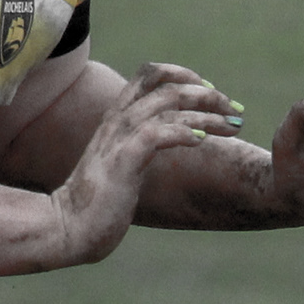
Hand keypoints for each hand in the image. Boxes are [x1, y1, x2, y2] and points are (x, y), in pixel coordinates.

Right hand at [46, 60, 244, 267]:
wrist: (67, 228)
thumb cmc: (99, 204)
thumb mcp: (123, 164)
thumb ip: (141, 147)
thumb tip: (168, 143)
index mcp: (118, 118)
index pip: (151, 74)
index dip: (185, 76)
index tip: (213, 94)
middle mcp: (118, 121)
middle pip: (166, 83)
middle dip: (207, 92)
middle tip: (236, 109)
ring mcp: (119, 139)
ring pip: (168, 104)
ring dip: (207, 111)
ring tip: (233, 125)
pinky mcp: (123, 161)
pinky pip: (158, 133)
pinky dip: (184, 131)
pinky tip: (202, 140)